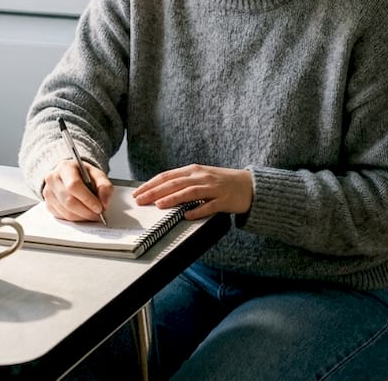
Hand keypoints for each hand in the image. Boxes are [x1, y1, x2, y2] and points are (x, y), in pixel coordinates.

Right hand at [42, 159, 113, 222]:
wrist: (71, 176)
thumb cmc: (84, 175)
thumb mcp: (98, 175)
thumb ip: (105, 187)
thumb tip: (104, 203)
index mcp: (65, 167)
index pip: (73, 185)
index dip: (87, 199)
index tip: (99, 208)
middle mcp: (53, 179)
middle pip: (68, 201)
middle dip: (86, 212)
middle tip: (98, 215)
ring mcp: (48, 192)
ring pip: (65, 212)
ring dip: (82, 217)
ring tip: (92, 215)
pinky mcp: (48, 204)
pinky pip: (62, 217)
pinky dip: (75, 219)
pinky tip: (82, 214)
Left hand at [133, 164, 252, 220]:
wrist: (249, 185)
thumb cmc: (222, 182)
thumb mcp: (201, 177)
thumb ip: (183, 182)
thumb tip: (160, 190)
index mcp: (194, 170)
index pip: (167, 176)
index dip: (151, 184)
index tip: (138, 192)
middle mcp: (202, 177)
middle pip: (174, 183)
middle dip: (155, 192)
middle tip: (140, 200)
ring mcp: (213, 188)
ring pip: (189, 192)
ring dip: (173, 198)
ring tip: (159, 205)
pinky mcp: (224, 200)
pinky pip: (209, 206)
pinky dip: (197, 211)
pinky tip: (186, 216)